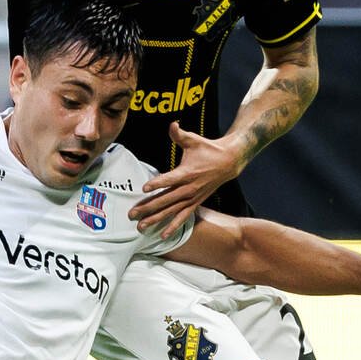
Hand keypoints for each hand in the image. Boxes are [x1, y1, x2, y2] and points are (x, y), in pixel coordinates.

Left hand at [129, 122, 243, 238]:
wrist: (228, 162)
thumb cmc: (208, 149)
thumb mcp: (194, 140)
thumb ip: (180, 134)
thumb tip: (173, 124)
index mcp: (187, 173)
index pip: (169, 179)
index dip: (157, 183)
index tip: (144, 188)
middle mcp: (188, 188)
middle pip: (165, 200)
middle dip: (148, 208)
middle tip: (132, 214)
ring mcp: (192, 198)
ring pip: (171, 212)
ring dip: (156, 220)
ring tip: (141, 227)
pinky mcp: (195, 203)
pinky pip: (182, 217)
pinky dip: (173, 227)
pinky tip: (162, 235)